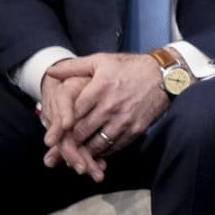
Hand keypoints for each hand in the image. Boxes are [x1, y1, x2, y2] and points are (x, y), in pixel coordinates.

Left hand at [45, 53, 168, 181]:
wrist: (164, 75)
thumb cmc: (130, 67)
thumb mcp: (101, 60)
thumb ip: (74, 67)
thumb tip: (50, 72)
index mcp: (98, 89)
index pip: (71, 115)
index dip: (59, 128)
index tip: (53, 134)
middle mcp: (110, 106)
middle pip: (81, 133)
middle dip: (68, 144)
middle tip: (60, 150)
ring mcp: (124, 120)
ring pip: (96, 144)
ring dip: (84, 151)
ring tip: (76, 153)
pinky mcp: (136, 129)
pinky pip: (114, 147)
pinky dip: (103, 152)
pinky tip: (96, 151)